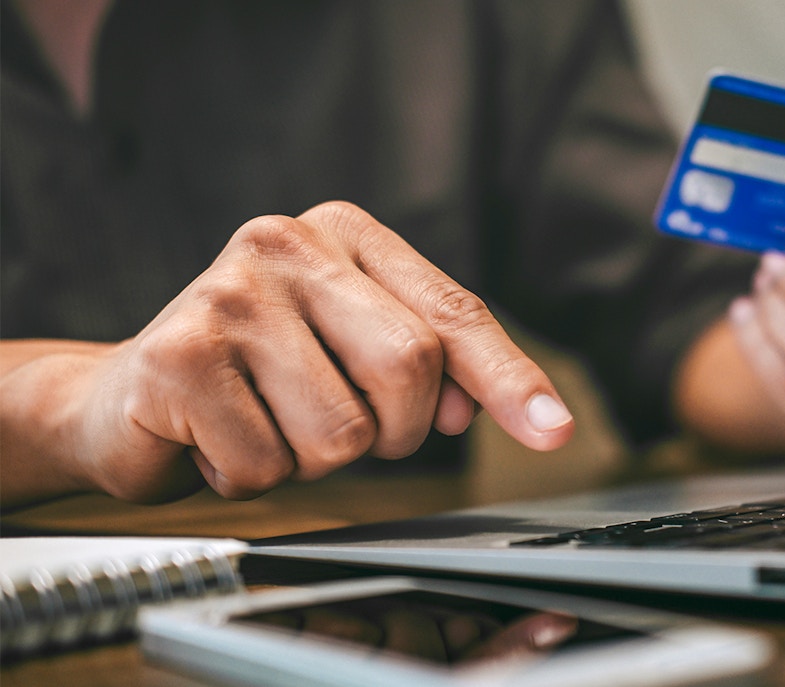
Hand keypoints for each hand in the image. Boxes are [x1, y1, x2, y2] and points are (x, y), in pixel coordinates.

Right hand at [20, 201, 573, 503]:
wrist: (128, 396)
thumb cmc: (260, 375)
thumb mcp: (352, 352)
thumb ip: (427, 368)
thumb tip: (471, 408)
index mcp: (345, 234)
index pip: (452, 312)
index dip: (508, 376)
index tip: (554, 430)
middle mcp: (286, 242)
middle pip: (408, 367)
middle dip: (390, 430)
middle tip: (339, 423)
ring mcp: (229, 293)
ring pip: (341, 432)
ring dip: (312, 459)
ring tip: (267, 421)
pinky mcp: (179, 354)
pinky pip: (267, 466)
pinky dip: (251, 476)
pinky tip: (218, 437)